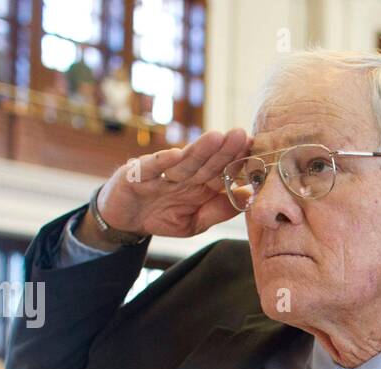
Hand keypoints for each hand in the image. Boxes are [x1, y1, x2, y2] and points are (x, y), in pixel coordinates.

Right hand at [83, 128, 251, 244]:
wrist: (125, 220)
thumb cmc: (162, 216)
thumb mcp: (195, 222)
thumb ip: (219, 210)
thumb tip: (249, 197)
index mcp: (199, 185)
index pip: (222, 171)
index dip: (237, 162)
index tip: (255, 151)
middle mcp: (183, 175)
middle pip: (206, 162)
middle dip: (223, 150)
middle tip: (240, 135)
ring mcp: (160, 174)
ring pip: (183, 162)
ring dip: (199, 150)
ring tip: (216, 137)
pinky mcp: (136, 175)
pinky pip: (151, 168)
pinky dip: (162, 162)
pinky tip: (176, 154)